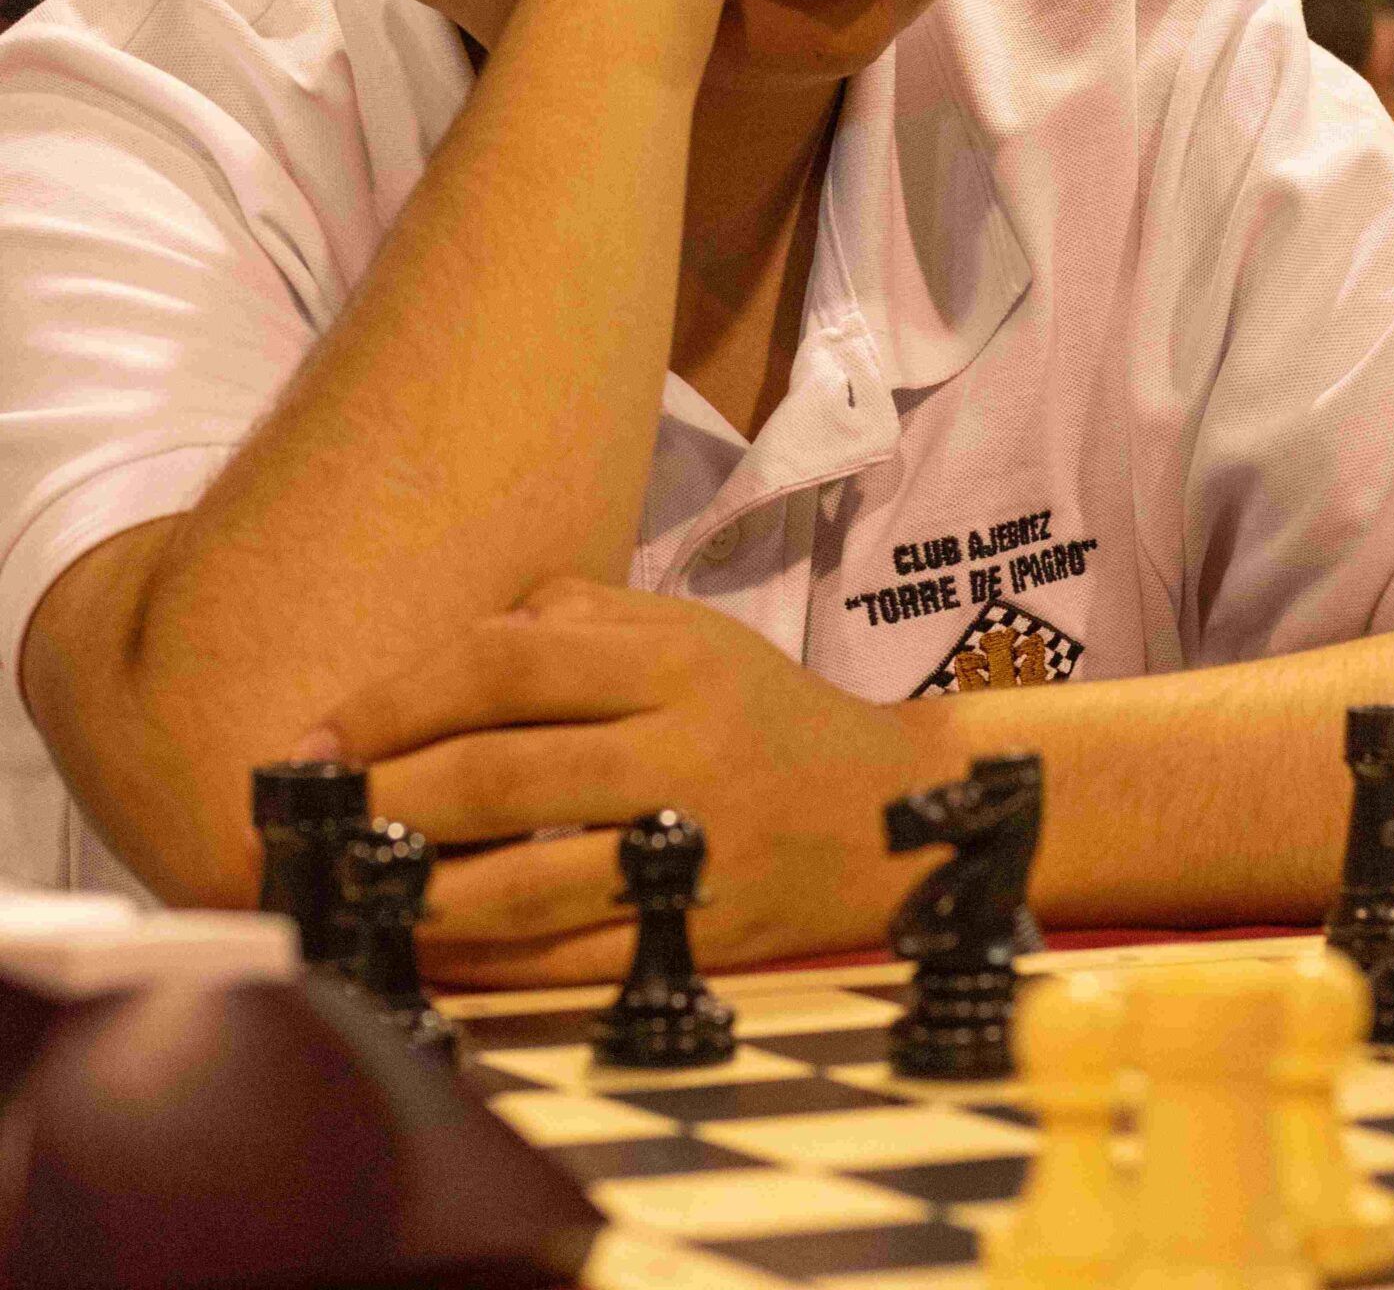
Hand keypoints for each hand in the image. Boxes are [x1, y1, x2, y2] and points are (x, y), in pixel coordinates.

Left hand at [297, 579, 947, 986]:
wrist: (892, 815)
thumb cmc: (763, 713)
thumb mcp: (691, 634)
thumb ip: (578, 619)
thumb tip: (450, 647)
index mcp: (672, 659)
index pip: (506, 662)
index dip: (398, 699)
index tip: (322, 738)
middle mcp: (682, 747)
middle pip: (504, 772)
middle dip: (387, 797)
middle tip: (310, 818)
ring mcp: (694, 849)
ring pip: (530, 880)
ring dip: (420, 891)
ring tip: (350, 889)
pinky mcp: (701, 938)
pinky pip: (572, 960)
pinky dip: (487, 964)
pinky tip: (426, 953)